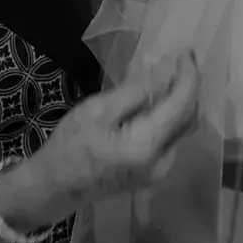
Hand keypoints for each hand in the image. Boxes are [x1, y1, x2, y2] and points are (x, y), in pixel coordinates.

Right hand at [16, 52, 200, 220]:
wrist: (53, 189)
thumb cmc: (69, 147)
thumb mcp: (97, 111)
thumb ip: (134, 93)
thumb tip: (163, 74)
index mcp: (148, 145)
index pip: (182, 105)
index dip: (189, 76)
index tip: (187, 53)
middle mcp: (162, 162)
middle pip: (189, 119)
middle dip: (189, 88)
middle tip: (181, 61)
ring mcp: (159, 172)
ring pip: (182, 130)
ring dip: (181, 102)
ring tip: (173, 76)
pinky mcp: (152, 174)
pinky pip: (170, 140)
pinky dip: (170, 118)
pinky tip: (159, 102)